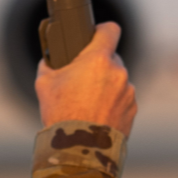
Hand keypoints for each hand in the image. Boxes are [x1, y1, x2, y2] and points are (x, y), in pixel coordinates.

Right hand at [35, 22, 136, 136]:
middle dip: (98, 66)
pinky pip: (122, 98)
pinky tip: (96, 115)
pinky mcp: (132, 109)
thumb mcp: (44, 84)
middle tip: (81, 80)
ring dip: (106, 86)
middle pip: (111, 58)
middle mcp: (118, 72)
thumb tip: (50, 59)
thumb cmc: (61, 114)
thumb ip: (50, 65)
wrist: (79, 148)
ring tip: (87, 104)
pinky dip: (112, 103)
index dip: (102, 29)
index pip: (110, 30)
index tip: (97, 34)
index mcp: (97, 60)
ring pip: (117, 80)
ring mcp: (128, 91)